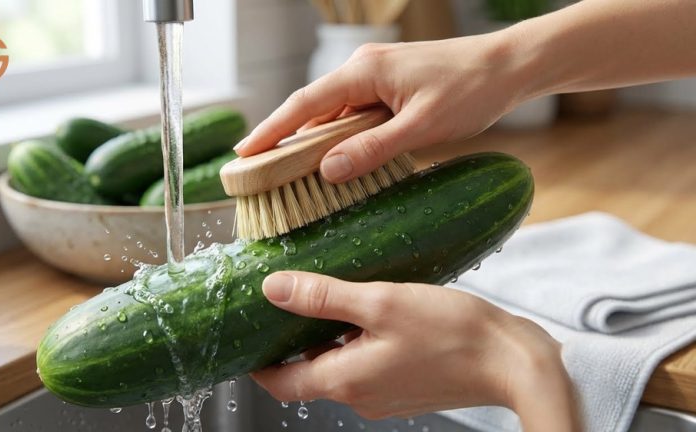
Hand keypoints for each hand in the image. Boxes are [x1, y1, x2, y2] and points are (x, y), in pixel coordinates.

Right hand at [234, 34, 526, 182]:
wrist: (509, 68)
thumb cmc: (470, 90)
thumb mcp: (421, 126)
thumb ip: (373, 149)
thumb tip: (327, 169)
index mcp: (364, 72)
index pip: (304, 103)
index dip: (271, 130)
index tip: (244, 154)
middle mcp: (364, 71)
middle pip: (313, 109)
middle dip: (285, 138)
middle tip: (259, 172)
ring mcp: (377, 79)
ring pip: (334, 114)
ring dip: (315, 141)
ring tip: (289, 172)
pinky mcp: (390, 89)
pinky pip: (355, 115)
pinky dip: (341, 138)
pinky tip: (337, 160)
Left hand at [252, 272, 581, 431]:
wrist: (511, 361)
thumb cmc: (452, 333)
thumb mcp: (381, 303)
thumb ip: (323, 297)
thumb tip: (273, 288)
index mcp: (344, 380)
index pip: (279, 382)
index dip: (256, 361)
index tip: (245, 334)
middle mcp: (359, 396)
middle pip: (306, 373)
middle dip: (291, 342)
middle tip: (286, 302)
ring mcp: (383, 395)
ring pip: (336, 367)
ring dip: (325, 338)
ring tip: (328, 297)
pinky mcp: (403, 387)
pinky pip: (364, 366)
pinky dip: (354, 342)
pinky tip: (368, 311)